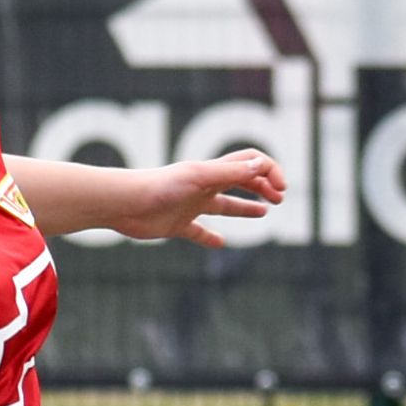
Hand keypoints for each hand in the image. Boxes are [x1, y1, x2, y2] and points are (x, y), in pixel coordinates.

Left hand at [112, 149, 289, 246]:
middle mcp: (204, 186)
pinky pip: (198, 231)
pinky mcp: (177, 225)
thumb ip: (229, 172)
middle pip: (240, 180)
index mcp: (212, 172)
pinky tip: (220, 243)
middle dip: (262, 185)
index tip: (280, 190)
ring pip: (224, 205)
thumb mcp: (199, 177)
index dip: (268, 171)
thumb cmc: (159, 187)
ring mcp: (191, 205)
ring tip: (264, 213)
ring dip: (245, 207)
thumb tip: (260, 164)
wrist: (125, 203)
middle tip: (279, 198)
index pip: (249, 162)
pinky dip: (210, 237)